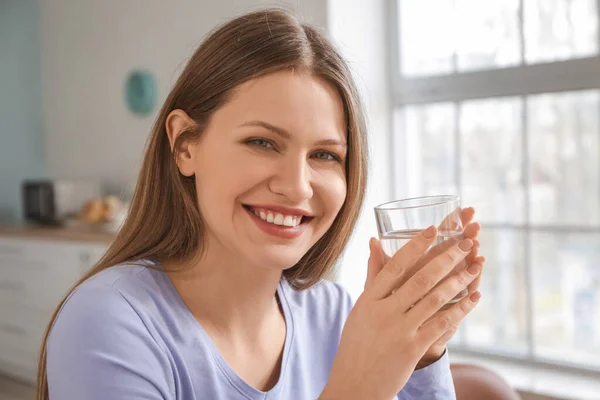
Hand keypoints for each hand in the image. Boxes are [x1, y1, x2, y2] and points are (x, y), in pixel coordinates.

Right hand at [321, 227, 480, 399]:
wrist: (354, 384)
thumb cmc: (357, 343)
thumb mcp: (361, 308)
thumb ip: (373, 276)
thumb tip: (375, 241)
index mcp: (369, 298)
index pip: (395, 265)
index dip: (417, 245)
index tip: (435, 228)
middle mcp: (384, 311)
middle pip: (420, 278)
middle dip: (447, 257)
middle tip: (466, 241)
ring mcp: (399, 330)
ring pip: (434, 298)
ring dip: (459, 279)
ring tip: (476, 265)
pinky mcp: (412, 348)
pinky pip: (442, 323)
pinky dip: (460, 308)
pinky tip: (474, 297)